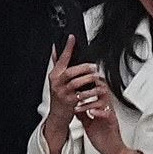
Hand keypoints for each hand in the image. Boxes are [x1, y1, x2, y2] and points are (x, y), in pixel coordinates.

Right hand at [43, 37, 99, 153]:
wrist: (57, 116)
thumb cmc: (59, 96)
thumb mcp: (56, 80)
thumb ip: (58, 64)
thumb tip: (56, 49)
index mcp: (54, 75)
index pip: (61, 58)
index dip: (67, 48)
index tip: (72, 37)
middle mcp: (57, 83)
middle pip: (70, 72)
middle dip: (84, 67)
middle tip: (94, 66)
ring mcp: (63, 93)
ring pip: (77, 83)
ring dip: (89, 78)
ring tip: (97, 76)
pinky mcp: (70, 103)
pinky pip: (82, 96)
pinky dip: (91, 92)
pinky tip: (98, 89)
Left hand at [75, 79, 144, 153]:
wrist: (112, 150)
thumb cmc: (103, 137)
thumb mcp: (89, 122)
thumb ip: (83, 113)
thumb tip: (73, 105)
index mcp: (101, 107)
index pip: (96, 89)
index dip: (88, 82)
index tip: (77, 81)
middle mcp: (106, 109)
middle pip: (102, 89)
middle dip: (89, 86)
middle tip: (76, 88)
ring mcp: (110, 115)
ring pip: (104, 100)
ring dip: (90, 99)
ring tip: (80, 100)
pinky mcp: (112, 123)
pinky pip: (107, 114)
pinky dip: (99, 112)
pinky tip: (91, 112)